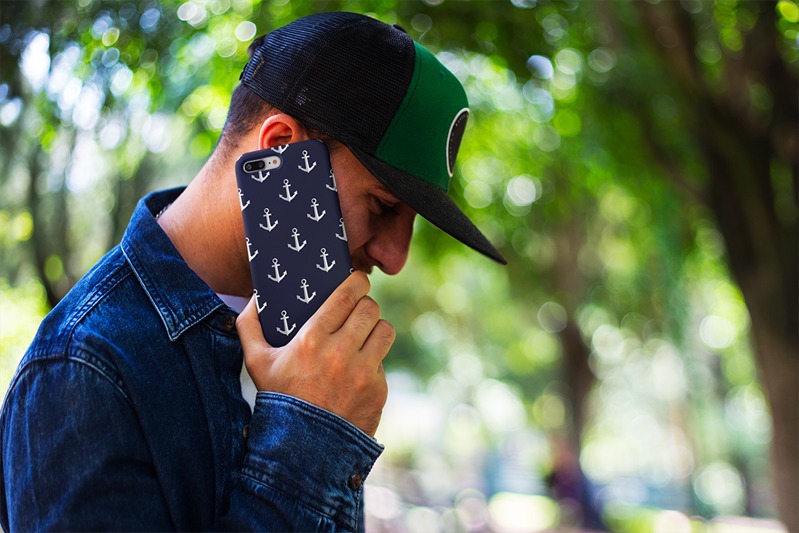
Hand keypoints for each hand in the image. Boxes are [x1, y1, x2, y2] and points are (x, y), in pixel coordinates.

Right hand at [236, 272, 393, 436]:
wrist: (302, 449)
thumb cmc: (278, 399)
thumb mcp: (256, 363)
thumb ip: (249, 325)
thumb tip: (255, 297)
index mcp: (312, 339)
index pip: (348, 295)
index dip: (357, 282)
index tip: (357, 281)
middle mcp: (340, 353)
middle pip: (370, 309)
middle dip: (365, 305)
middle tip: (358, 309)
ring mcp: (362, 373)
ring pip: (385, 330)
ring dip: (375, 329)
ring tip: (365, 333)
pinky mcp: (378, 390)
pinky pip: (383, 362)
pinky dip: (373, 362)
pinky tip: (358, 369)